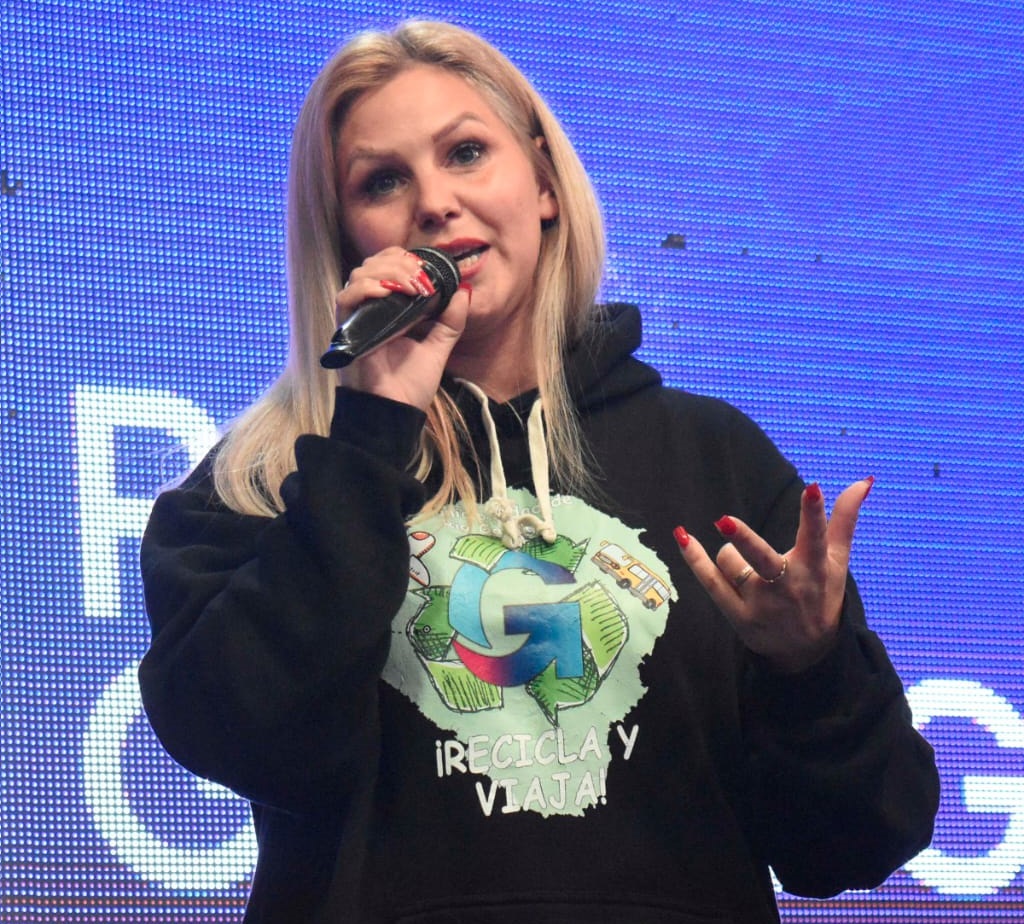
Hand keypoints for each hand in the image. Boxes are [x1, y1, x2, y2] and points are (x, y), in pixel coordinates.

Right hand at [334, 247, 470, 410]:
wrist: (394, 413)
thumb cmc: (410, 386)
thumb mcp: (438, 348)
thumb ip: (450, 322)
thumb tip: (463, 291)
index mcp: (387, 310)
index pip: (386, 265)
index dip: (404, 259)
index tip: (427, 271)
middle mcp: (369, 310)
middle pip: (373, 264)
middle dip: (401, 264)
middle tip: (423, 281)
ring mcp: (356, 319)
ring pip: (360, 274)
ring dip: (389, 273)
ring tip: (413, 288)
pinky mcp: (347, 331)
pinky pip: (347, 297)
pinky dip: (368, 288)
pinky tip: (390, 294)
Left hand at [673, 477, 874, 672]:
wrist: (806, 653)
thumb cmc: (821, 595)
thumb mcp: (837, 561)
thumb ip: (844, 520)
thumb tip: (864, 480)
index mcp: (814, 568)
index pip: (814, 537)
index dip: (813, 514)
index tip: (812, 488)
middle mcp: (786, 586)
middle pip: (762, 559)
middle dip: (745, 540)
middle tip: (724, 521)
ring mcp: (760, 603)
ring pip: (732, 563)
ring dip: (732, 552)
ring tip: (747, 566)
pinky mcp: (738, 615)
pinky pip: (711, 583)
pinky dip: (695, 560)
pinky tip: (683, 537)